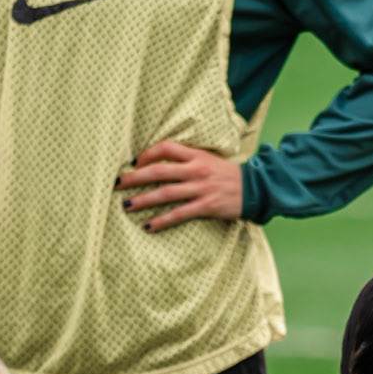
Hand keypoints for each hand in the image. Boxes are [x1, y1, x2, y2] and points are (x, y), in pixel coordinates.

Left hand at [116, 140, 243, 230]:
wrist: (255, 188)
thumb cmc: (229, 174)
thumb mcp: (209, 160)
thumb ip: (188, 159)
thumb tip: (160, 163)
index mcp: (197, 155)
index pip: (166, 148)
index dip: (147, 154)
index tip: (134, 163)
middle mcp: (196, 170)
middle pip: (159, 170)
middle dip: (135, 178)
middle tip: (117, 184)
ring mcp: (201, 188)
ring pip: (165, 193)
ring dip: (143, 200)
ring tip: (126, 205)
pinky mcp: (206, 206)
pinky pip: (178, 214)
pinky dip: (161, 220)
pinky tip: (148, 226)